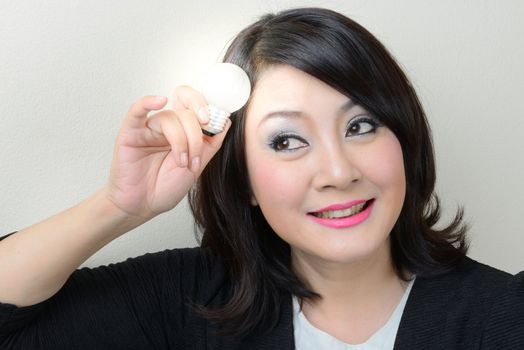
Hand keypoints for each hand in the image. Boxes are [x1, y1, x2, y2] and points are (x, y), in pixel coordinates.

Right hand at [104, 88, 229, 219]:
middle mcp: (166, 127)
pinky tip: (159, 101)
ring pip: (169, 118)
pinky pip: (136, 111)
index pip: (194, 105)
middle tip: (201, 140)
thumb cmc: (165, 188)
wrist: (144, 206)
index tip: (214, 122)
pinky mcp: (130, 133)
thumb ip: (210, 143)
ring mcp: (148, 128)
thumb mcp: (197, 166)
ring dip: (182, 141)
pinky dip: (148, 102)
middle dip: (197, 127)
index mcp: (183, 131)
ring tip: (182, 162)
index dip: (207, 108)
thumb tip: (225, 121)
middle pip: (185, 111)